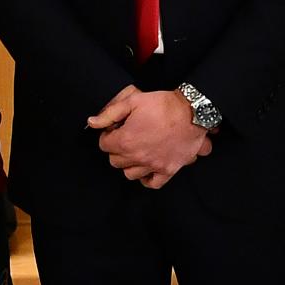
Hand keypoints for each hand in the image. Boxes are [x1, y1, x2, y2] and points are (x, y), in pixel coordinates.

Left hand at [93, 88, 211, 189]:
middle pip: (115, 161)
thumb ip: (109, 113)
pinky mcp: (168, 170)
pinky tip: (147, 168)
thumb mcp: (133, 101)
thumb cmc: (163, 105)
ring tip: (136, 152)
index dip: (108, 135)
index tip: (116, 130)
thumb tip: (92, 123)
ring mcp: (153, 166)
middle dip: (117, 150)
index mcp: (126, 140)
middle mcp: (137, 157)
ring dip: (130, 164)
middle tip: (126, 138)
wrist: (192, 112)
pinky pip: (152, 183)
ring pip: (130, 174)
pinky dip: (147, 179)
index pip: (104, 145)